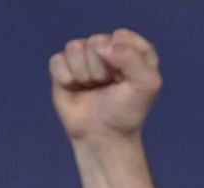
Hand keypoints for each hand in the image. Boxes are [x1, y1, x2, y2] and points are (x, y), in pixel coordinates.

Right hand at [50, 28, 160, 142]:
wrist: (102, 136)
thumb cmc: (126, 111)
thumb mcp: (146, 85)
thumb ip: (133, 59)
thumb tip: (103, 47)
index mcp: (134, 50)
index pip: (121, 36)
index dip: (121, 59)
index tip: (125, 80)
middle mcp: (109, 49)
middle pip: (96, 41)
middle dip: (101, 68)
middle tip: (108, 86)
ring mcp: (85, 56)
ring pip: (75, 47)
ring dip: (84, 74)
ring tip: (93, 88)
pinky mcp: (64, 66)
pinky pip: (58, 60)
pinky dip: (67, 78)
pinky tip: (76, 88)